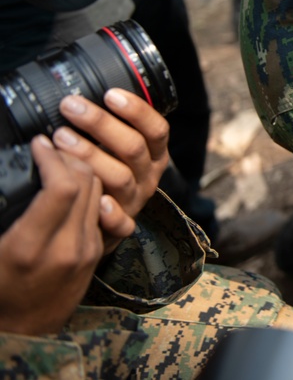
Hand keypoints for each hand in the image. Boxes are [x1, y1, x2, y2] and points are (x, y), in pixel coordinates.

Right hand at [0, 135, 103, 335]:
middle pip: (86, 183)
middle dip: (69, 155)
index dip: (52, 157)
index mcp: (32, 248)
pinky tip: (70, 182)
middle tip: (50, 145)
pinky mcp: (96, 252)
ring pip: (99, 191)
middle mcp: (67, 248)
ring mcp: (87, 250)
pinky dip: (87, 188)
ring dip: (81, 168)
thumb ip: (2, 208)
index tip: (38, 143)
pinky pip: (100, 207)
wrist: (21, 332)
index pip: (61, 187)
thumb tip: (11, 173)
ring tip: (60, 158)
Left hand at [51, 89, 170, 247]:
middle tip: (71, 107)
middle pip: (134, 147)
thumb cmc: (108, 172)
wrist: (106, 220)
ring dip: (90, 155)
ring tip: (61, 138)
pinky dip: (109, 212)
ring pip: (120, 177)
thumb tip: (83, 98)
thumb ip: (111, 128)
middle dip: (101, 123)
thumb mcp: (118, 147)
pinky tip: (94, 199)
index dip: (137, 111)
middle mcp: (149, 175)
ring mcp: (136, 200)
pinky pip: (121, 222)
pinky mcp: (122, 225)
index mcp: (154, 154)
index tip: (110, 94)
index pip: (157, 129)